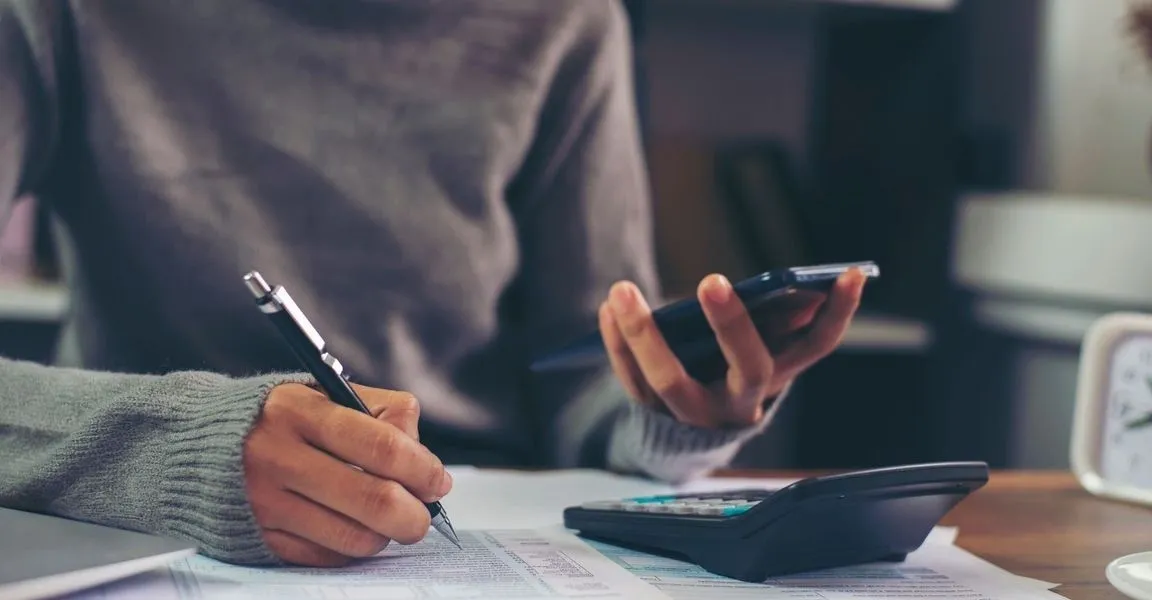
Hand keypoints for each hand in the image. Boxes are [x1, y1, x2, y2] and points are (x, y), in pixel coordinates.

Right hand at [243, 383, 450, 566]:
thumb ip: (378, 412)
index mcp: (300, 411)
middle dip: (415, 514)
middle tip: (422, 513)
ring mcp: (265, 502)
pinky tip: (349, 527)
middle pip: (374, 501)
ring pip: (355, 537)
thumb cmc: (273, 417)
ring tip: (384, 518)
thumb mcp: (321, 392)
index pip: (382, 445)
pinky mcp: (257, 537)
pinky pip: (326, 557)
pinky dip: (350, 548)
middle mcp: (278, 457)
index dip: (422, 469)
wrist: (190, 442)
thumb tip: (423, 456)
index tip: (437, 480)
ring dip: (385, 534)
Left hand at [599, 268, 865, 428]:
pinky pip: (632, 381)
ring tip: (622, 290)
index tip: (851, 273)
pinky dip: (617, 344)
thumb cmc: (723, 369)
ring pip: (670, 380)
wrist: (684, 437)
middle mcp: (742, 402)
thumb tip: (796, 292)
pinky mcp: (654, 416)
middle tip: (712, 280)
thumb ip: (772, 323)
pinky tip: (606, 311)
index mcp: (776, 379)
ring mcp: (696, 415)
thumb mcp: (753, 349)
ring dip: (644, 333)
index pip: (817, 346)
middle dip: (733, 325)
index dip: (838, 312)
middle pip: (746, 368)